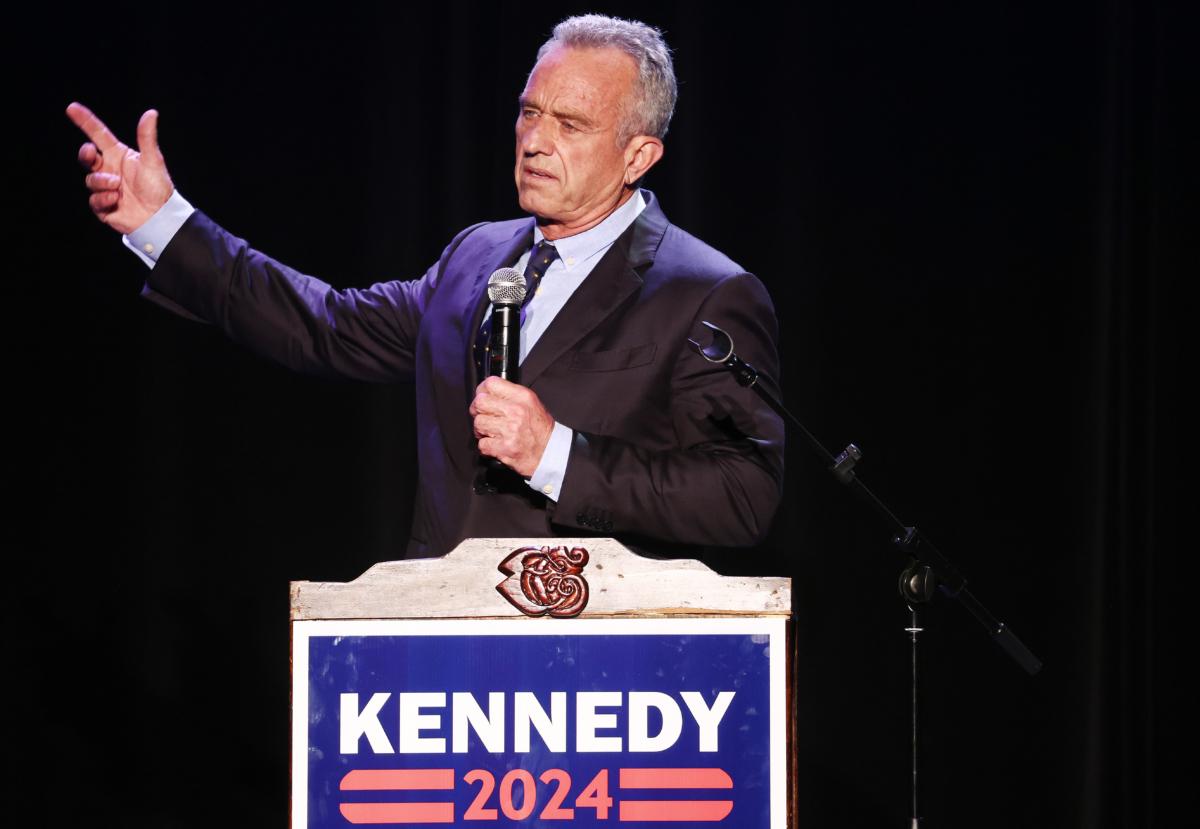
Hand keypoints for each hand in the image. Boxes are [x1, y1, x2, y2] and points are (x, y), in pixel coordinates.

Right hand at [66, 102, 174, 233]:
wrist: (160, 217)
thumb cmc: (158, 188)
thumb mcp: (153, 161)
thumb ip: (147, 137)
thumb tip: (151, 113)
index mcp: (118, 156)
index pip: (98, 135)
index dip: (85, 121)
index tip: (72, 108)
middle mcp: (109, 169)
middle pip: (86, 157)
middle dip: (85, 154)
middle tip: (90, 153)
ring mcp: (105, 187)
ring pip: (91, 180)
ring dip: (103, 182)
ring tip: (118, 187)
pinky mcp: (103, 205)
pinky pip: (94, 199)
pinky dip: (104, 199)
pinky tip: (117, 200)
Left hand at [470, 376, 554, 477]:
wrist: (550, 453)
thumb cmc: (540, 429)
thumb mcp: (531, 403)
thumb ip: (511, 395)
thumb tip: (488, 392)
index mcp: (523, 397)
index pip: (491, 383)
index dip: (482, 390)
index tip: (482, 396)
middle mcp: (516, 411)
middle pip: (480, 402)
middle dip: (477, 411)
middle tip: (484, 417)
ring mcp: (509, 430)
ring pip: (478, 423)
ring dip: (481, 430)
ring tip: (491, 433)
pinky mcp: (504, 447)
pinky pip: (482, 444)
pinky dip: (486, 447)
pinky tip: (495, 445)